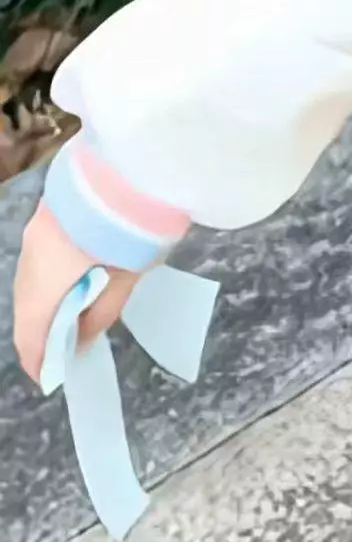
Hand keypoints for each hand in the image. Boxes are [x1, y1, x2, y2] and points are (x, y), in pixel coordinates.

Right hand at [12, 203, 138, 387]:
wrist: (134, 164)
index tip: (49, 377)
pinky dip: (51, 273)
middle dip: (42, 328)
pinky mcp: (49, 210)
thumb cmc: (134, 230)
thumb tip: (82, 337)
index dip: (39, 359)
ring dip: (47, 298)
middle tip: (62, 346)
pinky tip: (71, 277)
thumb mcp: (126, 277)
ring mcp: (36, 229)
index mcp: (45, 279)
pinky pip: (41, 254)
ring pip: (32, 276)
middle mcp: (30, 256)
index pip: (30, 332)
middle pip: (27, 303)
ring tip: (70, 313)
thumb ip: (102, 310)